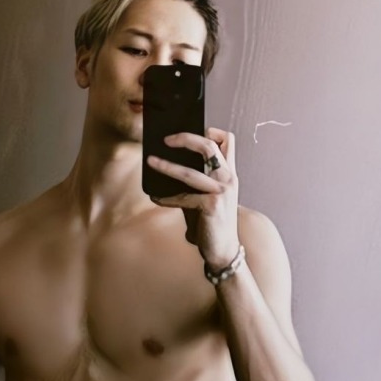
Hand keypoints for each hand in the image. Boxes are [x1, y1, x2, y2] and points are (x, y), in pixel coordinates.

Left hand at [147, 126, 240, 268]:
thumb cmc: (211, 222)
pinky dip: (166, 198)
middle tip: (166, 140)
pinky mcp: (211, 206)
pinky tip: (156, 198)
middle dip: (185, 138)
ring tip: (151, 161)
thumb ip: (194, 180)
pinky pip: (182, 197)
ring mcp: (221, 192)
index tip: (191, 129)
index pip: (227, 140)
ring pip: (189, 172)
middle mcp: (228, 179)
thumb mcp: (206, 196)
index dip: (211, 130)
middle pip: (209, 146)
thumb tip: (165, 165)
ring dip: (166, 166)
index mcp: (229, 173)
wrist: (223, 251)